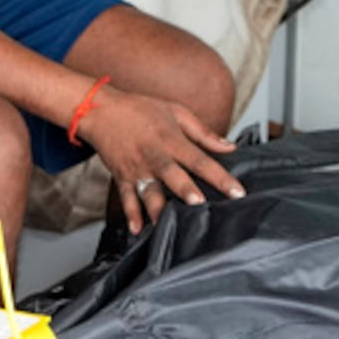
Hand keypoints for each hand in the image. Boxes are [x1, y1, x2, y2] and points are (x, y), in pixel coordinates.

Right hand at [76, 84, 243, 233]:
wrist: (100, 110)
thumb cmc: (140, 109)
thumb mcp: (176, 111)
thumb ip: (204, 133)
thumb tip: (230, 147)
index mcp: (171, 140)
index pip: (200, 160)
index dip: (220, 176)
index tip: (238, 192)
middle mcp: (155, 156)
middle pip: (173, 176)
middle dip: (185, 190)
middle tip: (198, 204)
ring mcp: (137, 168)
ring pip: (149, 191)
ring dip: (158, 208)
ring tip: (167, 225)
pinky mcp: (121, 177)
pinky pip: (126, 198)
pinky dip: (130, 214)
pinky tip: (137, 229)